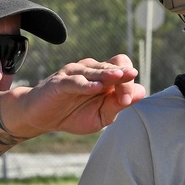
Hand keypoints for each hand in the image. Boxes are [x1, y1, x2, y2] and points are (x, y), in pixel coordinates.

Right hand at [22, 54, 145, 134]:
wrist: (43, 117)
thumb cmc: (74, 115)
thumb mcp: (101, 116)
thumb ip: (118, 105)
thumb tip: (141, 93)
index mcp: (105, 77)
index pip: (124, 70)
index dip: (129, 85)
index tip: (126, 102)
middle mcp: (92, 70)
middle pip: (114, 66)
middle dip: (123, 80)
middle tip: (125, 98)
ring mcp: (76, 73)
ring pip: (95, 70)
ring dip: (107, 75)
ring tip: (118, 76)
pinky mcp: (60, 81)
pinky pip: (75, 81)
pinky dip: (85, 84)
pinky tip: (95, 87)